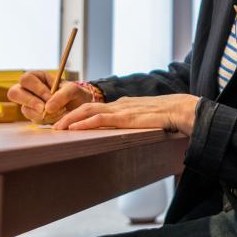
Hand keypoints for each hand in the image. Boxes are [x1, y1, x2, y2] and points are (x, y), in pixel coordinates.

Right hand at [7, 70, 92, 123]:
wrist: (80, 107)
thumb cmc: (75, 94)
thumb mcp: (73, 90)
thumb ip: (62, 95)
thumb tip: (47, 108)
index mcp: (37, 77)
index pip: (26, 80)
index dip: (36, 89)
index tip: (50, 97)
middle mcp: (29, 89)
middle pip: (14, 93)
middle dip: (30, 101)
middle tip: (43, 109)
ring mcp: (29, 103)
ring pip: (24, 109)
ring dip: (41, 113)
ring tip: (57, 112)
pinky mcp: (33, 115)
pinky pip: (33, 119)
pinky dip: (45, 120)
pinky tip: (56, 117)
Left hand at [54, 94, 200, 134]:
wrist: (182, 109)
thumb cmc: (170, 116)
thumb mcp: (149, 119)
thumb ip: (139, 123)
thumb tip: (134, 131)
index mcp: (125, 105)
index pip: (96, 107)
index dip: (79, 115)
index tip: (66, 123)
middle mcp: (119, 105)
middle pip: (87, 107)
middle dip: (68, 116)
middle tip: (54, 126)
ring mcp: (122, 110)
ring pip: (88, 111)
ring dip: (70, 120)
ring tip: (57, 128)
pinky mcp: (125, 117)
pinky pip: (100, 119)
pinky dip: (84, 123)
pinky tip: (73, 129)